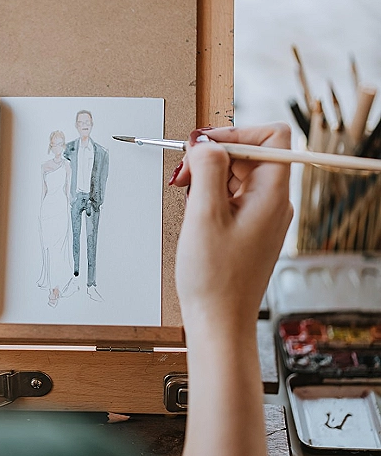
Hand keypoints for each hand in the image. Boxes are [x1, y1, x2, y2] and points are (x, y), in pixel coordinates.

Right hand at [172, 123, 292, 332]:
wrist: (220, 323)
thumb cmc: (216, 280)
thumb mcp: (204, 215)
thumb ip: (206, 169)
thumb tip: (204, 143)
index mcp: (272, 194)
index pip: (270, 136)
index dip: (236, 132)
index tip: (204, 145)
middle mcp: (273, 202)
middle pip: (249, 154)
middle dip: (213, 156)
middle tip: (182, 173)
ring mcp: (262, 216)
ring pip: (237, 175)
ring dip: (207, 177)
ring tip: (186, 198)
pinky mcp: (248, 229)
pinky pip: (231, 197)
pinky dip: (209, 196)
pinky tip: (194, 215)